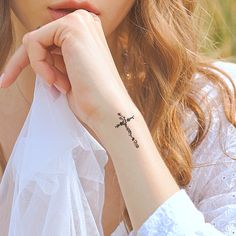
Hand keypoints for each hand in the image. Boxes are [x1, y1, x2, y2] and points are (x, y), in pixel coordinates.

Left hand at [1, 9, 133, 128]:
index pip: (49, 41)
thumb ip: (54, 58)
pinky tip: (55, 80)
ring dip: (41, 68)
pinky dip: (38, 64)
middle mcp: (85, 23)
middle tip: (16, 81)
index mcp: (87, 34)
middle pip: (40, 39)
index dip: (37, 61)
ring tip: (59, 85)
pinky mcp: (73, 28)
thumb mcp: (68, 73)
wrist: (108, 109)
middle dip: (33, 64)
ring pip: (35, 40)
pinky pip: (35, 42)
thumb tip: (32, 53)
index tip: (13, 77)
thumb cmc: (91, 98)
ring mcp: (80, 23)